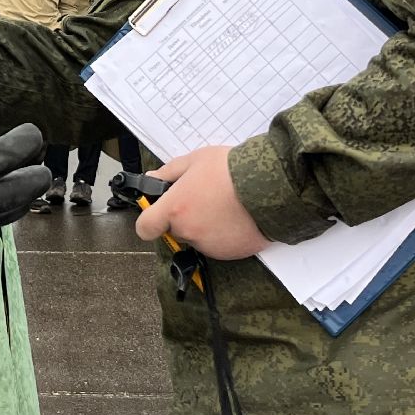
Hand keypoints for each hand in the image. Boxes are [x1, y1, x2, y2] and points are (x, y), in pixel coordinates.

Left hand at [134, 146, 269, 259]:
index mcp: (174, 209)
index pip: (145, 228)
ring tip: (224, 205)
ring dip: (206, 226)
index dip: (149, 221)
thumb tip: (152, 178)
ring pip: (199, 238)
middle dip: (185, 217)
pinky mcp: (230, 253)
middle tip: (203, 198)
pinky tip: (236, 217)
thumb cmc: (230, 169)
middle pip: (176, 230)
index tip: (156, 214)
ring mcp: (209, 245)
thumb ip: (169, 172)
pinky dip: (225, 235)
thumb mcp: (195, 160)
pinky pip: (220, 246)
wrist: (269, 185)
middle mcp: (188, 231)